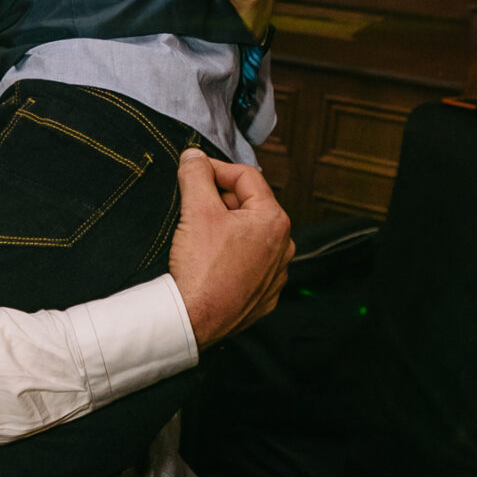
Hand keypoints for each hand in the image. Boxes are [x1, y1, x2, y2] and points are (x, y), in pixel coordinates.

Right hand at [168, 146, 292, 349]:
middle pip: (249, 206)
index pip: (246, 177)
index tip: (193, 172)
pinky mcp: (263, 296)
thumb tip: (194, 156)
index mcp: (274, 220)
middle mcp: (283, 247)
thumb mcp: (196, 210)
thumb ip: (196, 175)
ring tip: (200, 236)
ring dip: (227, 228)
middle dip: (220, 200)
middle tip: (193, 205)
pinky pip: (249, 264)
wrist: (194, 320)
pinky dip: (231, 256)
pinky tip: (211, 262)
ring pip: (250, 236)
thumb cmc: (201, 268)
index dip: (216, 169)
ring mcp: (275, 275)